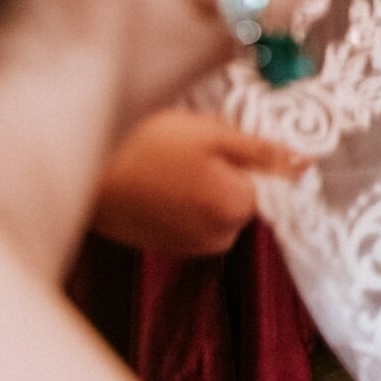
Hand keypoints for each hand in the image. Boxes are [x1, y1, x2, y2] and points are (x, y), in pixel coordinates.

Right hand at [87, 110, 307, 257]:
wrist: (74, 166)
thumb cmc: (146, 142)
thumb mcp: (214, 134)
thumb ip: (263, 154)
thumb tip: (305, 164)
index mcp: (233, 209)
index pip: (265, 188)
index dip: (246, 162)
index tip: (222, 145)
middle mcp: (213, 238)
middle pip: (239, 202)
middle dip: (225, 176)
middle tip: (190, 149)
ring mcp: (181, 246)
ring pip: (211, 211)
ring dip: (200, 189)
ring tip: (165, 161)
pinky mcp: (155, 245)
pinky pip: (184, 220)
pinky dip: (177, 201)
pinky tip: (152, 178)